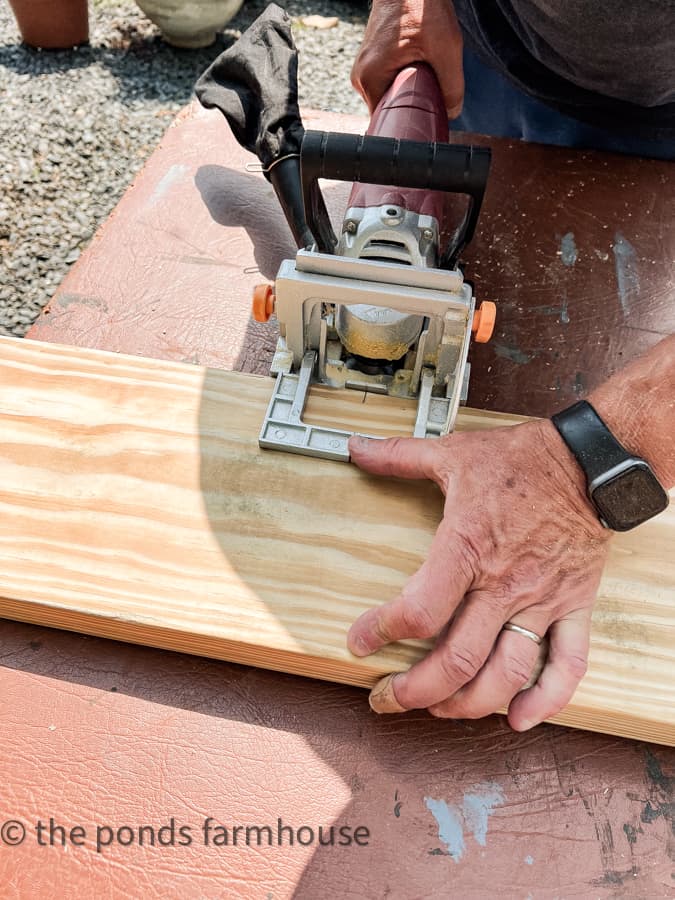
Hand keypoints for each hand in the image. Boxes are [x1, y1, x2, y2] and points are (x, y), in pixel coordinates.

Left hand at [347, 419, 611, 729]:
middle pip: (456, 660)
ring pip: (506, 673)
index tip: (359, 642)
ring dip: (468, 704)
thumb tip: (356, 448)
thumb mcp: (453, 452)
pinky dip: (547, 700)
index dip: (380, 632)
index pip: (419, 609)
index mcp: (467, 547)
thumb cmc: (521, 460)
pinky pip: (568, 664)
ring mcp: (541, 600)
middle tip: (387, 697)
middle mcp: (504, 583)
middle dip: (414, 690)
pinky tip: (519, 718)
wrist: (587, 462)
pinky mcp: (572, 606)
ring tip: (438, 711)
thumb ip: (399, 455)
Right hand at [351, 0, 463, 115]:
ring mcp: (365, 69)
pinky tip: (418, 67)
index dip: (408, 124)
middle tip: (431, 92)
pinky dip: (406, 80)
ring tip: (425, 74)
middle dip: (412, 107)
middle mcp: (361, 77)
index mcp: (370, 79)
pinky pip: (390, 83)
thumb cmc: (422, 7)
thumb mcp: (446, 49)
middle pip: (389, 111)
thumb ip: (451, 87)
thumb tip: (451, 113)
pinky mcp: (372, 61)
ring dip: (410, 93)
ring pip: (391, 96)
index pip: (386, 122)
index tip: (426, 119)